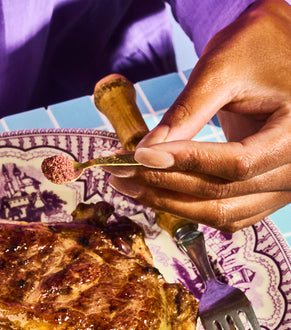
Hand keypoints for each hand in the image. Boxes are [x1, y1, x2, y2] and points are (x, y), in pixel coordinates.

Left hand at [108, 0, 290, 230]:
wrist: (281, 50)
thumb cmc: (258, 47)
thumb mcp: (223, 67)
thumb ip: (187, 112)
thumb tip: (145, 152)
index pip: (238, 163)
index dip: (187, 163)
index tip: (143, 156)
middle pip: (224, 195)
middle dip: (167, 187)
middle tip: (121, 174)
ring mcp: (282, 188)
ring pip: (222, 213)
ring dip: (172, 204)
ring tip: (131, 185)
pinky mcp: (265, 194)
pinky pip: (226, 215)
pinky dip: (189, 207)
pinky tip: (156, 192)